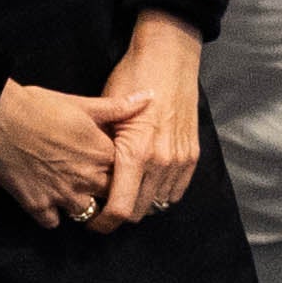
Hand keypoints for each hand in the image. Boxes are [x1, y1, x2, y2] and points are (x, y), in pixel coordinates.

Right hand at [0, 79, 121, 229]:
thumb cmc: (39, 106)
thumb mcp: (83, 104)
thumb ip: (118, 108)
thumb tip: (149, 97)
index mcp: (102, 154)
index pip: (130, 174)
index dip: (126, 172)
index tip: (120, 169)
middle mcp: (87, 178)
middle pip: (111, 198)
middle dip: (108, 194)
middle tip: (97, 186)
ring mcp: (62, 194)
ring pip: (86, 214)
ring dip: (82, 207)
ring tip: (74, 194)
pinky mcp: (36, 205)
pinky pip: (52, 223)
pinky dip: (52, 216)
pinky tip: (48, 203)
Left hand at [80, 15, 206, 230]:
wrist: (168, 59)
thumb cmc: (130, 79)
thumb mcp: (105, 114)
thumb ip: (101, 153)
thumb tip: (89, 181)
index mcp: (136, 154)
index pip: (121, 209)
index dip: (103, 223)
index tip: (92, 222)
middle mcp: (161, 162)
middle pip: (140, 212)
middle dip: (120, 214)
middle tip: (104, 206)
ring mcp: (180, 159)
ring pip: (159, 204)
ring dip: (142, 203)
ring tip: (126, 193)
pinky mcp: (192, 155)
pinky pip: (177, 191)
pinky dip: (161, 193)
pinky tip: (147, 183)